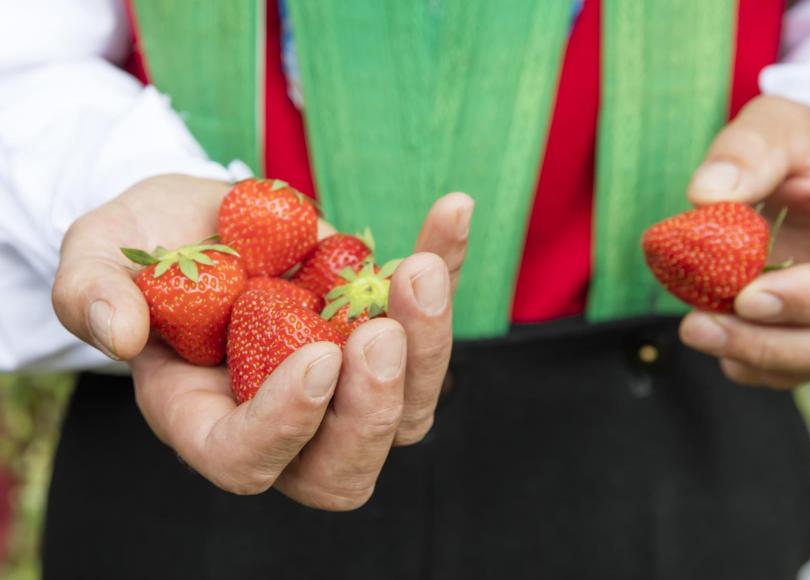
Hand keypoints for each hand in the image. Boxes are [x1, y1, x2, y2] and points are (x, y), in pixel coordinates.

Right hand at [53, 174, 472, 507]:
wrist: (204, 214)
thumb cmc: (146, 245)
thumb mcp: (99, 255)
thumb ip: (91, 293)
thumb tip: (120, 334)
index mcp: (207, 417)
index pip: (249, 461)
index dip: (286, 427)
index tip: (316, 358)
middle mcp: (287, 416)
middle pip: (346, 462)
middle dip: (374, 407)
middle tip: (380, 335)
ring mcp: (345, 378)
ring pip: (410, 405)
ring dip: (429, 342)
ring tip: (418, 268)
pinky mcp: (383, 324)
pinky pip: (429, 315)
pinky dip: (447, 267)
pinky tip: (452, 211)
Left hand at [679, 96, 809, 388]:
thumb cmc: (807, 146)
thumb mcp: (779, 124)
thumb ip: (748, 150)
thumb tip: (706, 194)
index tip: (747, 298)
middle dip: (771, 344)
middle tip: (698, 327)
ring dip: (754, 357)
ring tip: (695, 329)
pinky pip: (795, 368)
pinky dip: (751, 361)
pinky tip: (714, 337)